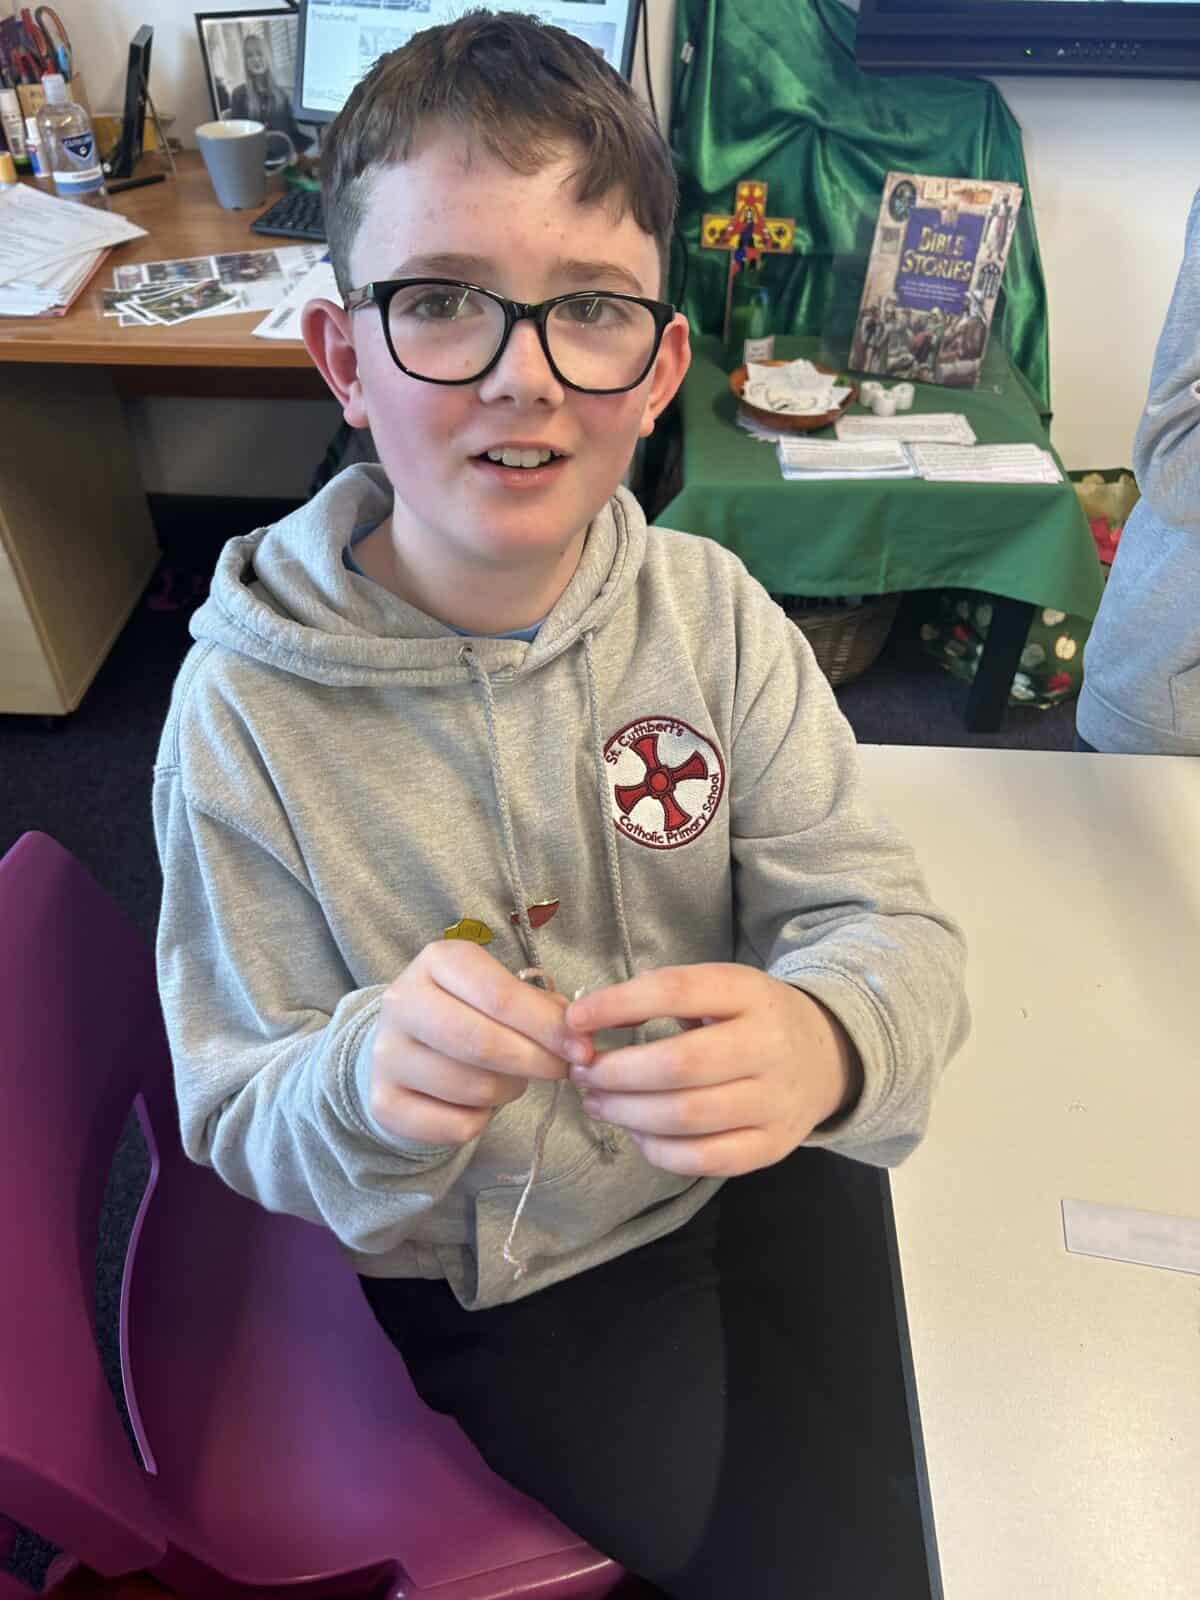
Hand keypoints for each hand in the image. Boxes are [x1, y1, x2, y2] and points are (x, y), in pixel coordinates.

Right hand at [369, 942, 594, 1145]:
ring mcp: (387, 1055)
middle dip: (536, 1061)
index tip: (583, 1047)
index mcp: (436, 962)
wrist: (400, 1046)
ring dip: (509, 1090)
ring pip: (472, 1088)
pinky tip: (478, 1102)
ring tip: (513, 1079)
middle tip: (562, 1069)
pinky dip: (480, 1121)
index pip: (500, 995)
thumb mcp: (496, 991)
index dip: (549, 1026)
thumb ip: (538, 1006)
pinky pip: (455, 1125)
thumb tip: (575, 1033)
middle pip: (483, 1043)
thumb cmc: (464, 1011)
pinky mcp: (383, 1103)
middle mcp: (402, 1003)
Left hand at [564, 965, 862, 1177]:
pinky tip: (636, 1132)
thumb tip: (587, 1023)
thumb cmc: (751, 1019)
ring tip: (598, 1102)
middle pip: (678, 1064)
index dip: (618, 1005)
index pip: (676, 991)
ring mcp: (774, 1102)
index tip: (575, 1020)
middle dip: (615, 1073)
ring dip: (626, 1113)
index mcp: (750, 993)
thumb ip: (664, 997)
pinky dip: (656, 1150)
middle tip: (583, 1074)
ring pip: (685, 1117)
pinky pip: (703, 1160)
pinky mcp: (772, 1146)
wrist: (827, 1057)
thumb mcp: (721, 989)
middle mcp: (768, 1046)